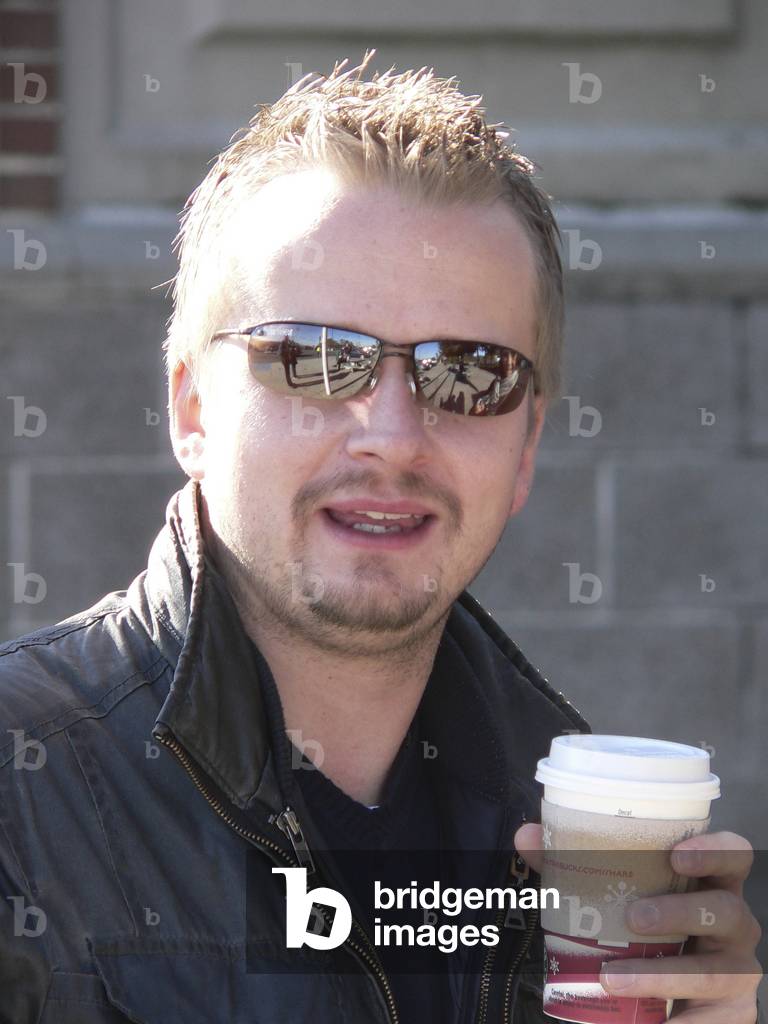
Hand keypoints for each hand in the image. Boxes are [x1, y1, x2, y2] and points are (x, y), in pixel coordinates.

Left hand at [514, 824, 763, 1022]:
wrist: (679, 996)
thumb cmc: (646, 927)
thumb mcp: (618, 895)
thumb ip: (573, 862)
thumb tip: (526, 836)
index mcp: (711, 883)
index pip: (732, 856)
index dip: (713, 851)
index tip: (676, 854)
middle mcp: (734, 924)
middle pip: (726, 911)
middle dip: (680, 912)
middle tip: (634, 917)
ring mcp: (737, 970)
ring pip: (716, 972)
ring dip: (662, 976)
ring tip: (611, 978)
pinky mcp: (734, 1014)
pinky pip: (712, 1022)